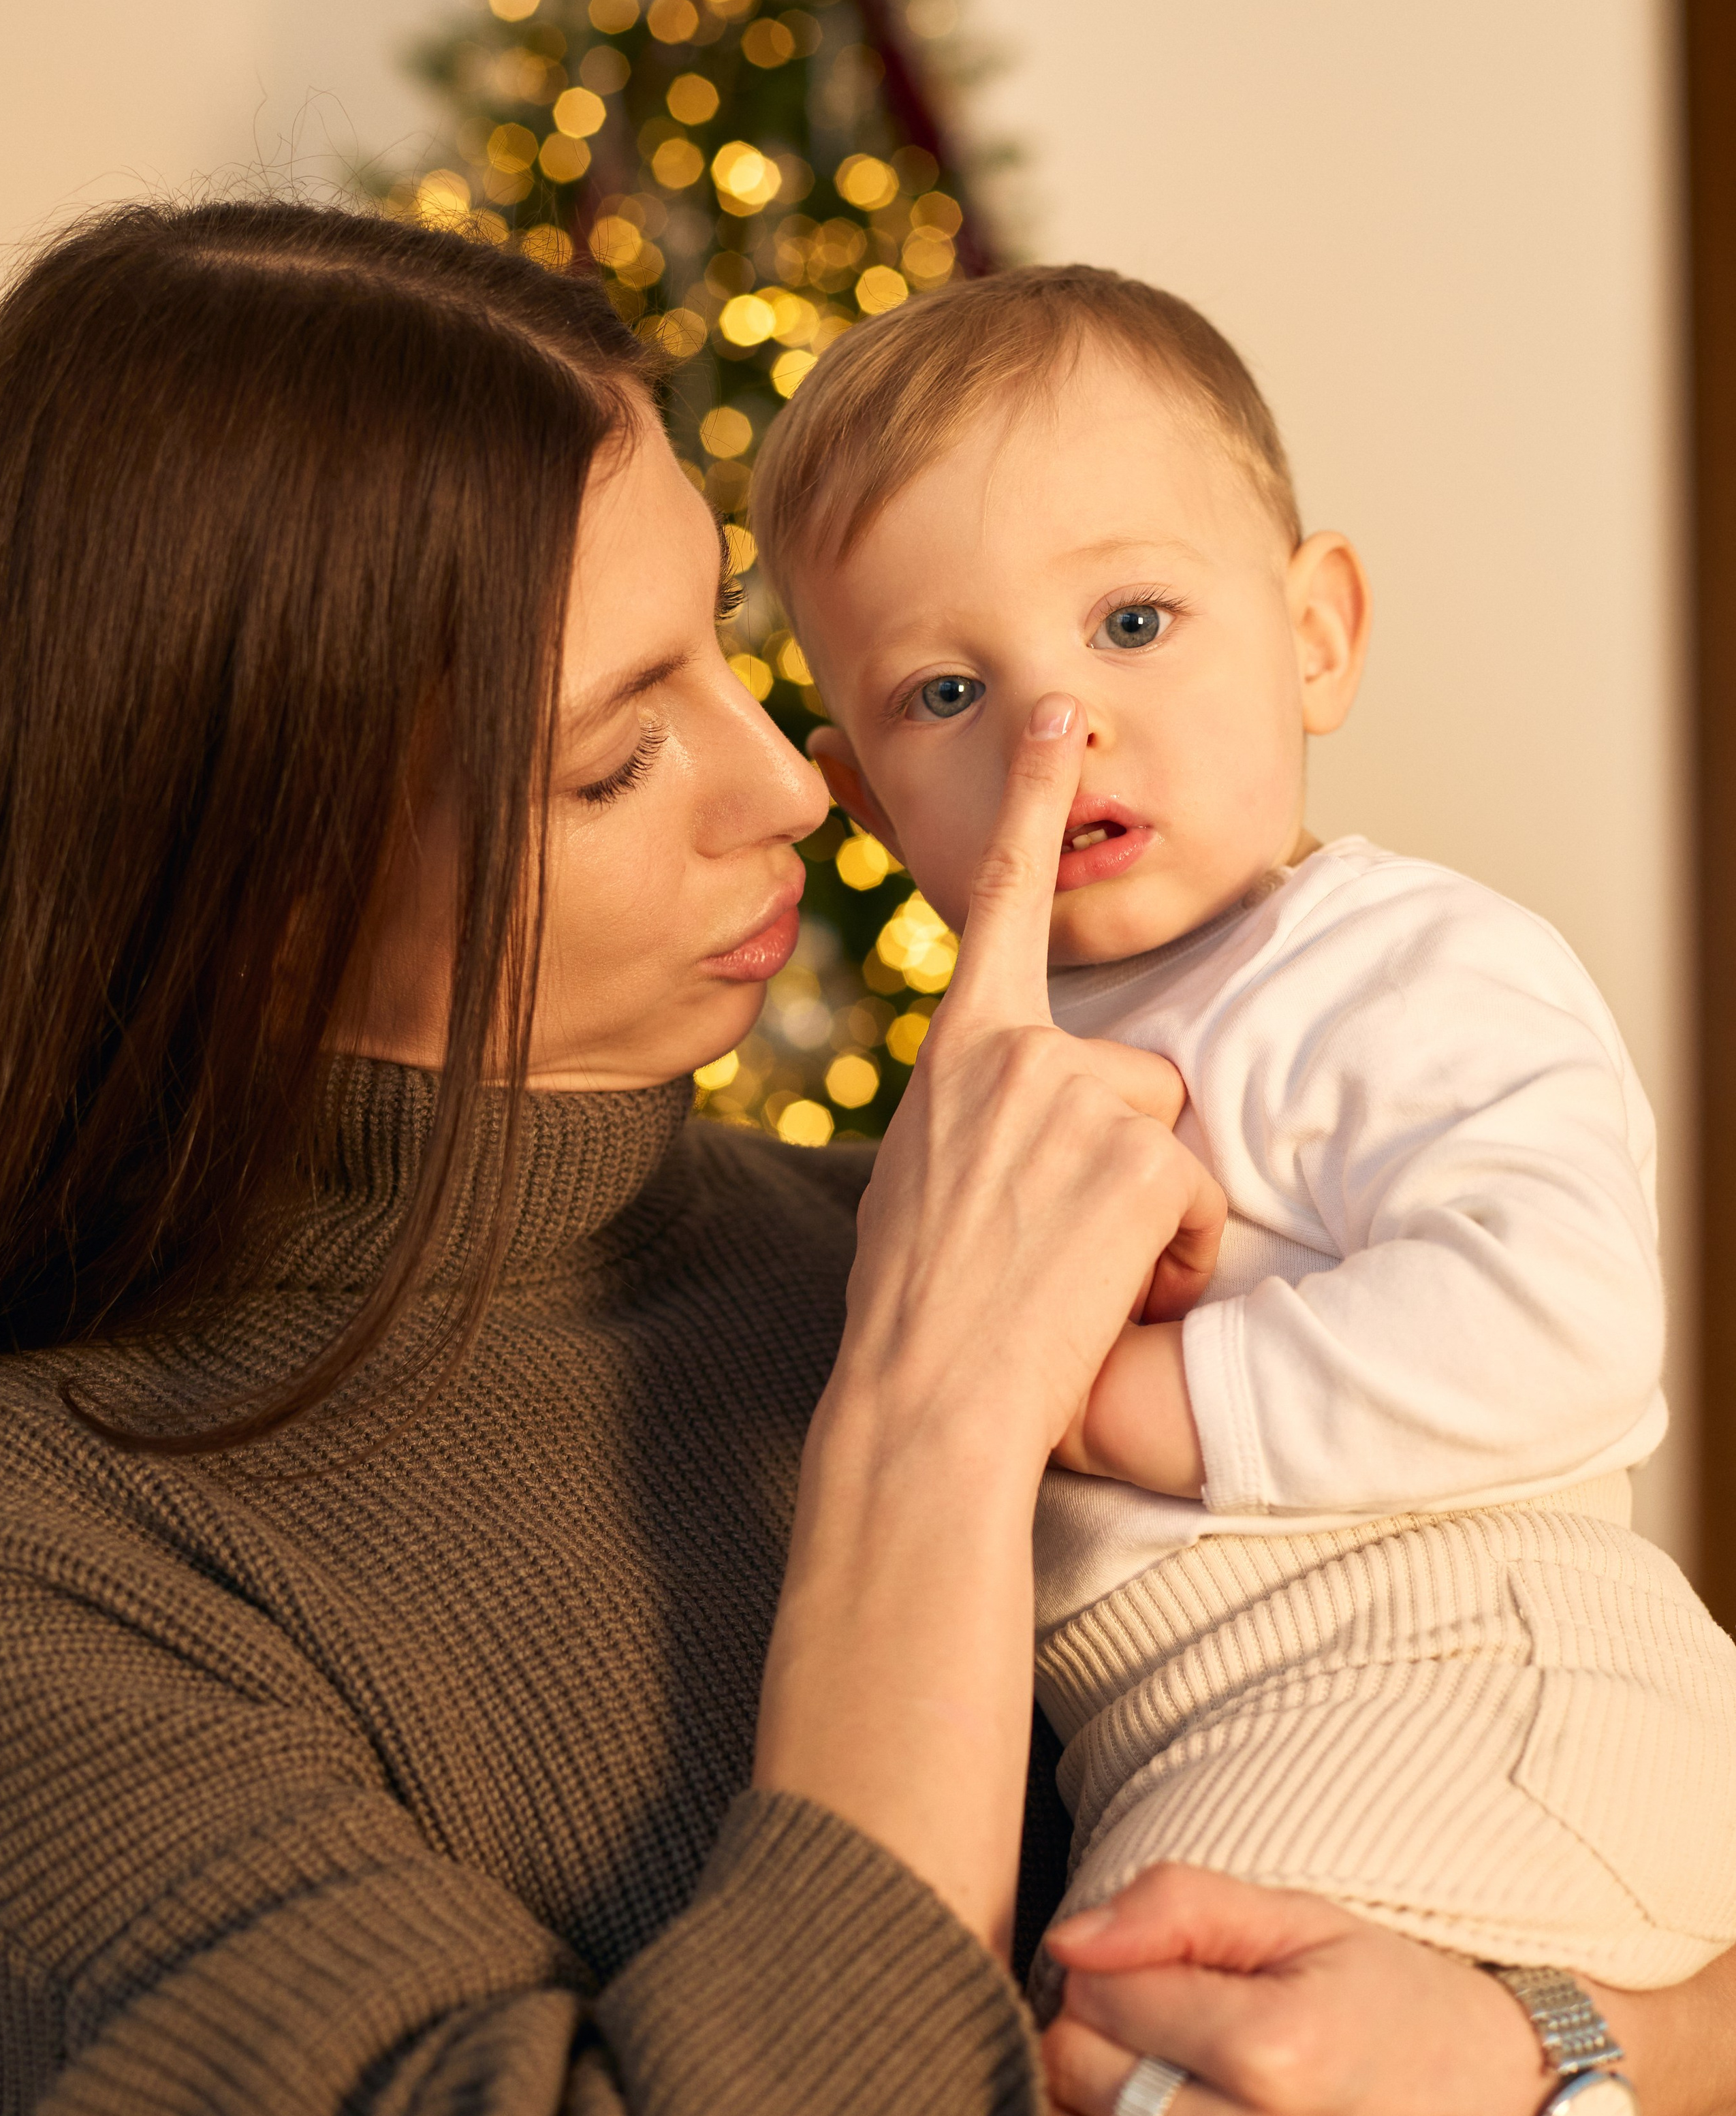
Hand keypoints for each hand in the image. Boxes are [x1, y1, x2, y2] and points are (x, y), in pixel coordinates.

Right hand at [820, 699, 1224, 1476]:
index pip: (1006, 899)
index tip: (1061, 713)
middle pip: (1135, 1075)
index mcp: (962, 1048)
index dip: (1035, 798)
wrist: (925, 1402)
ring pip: (1169, 1138)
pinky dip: (1169, 1259)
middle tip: (1042, 1245)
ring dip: (1145, 1215)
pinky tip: (1103, 1296)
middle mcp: (1021, 1052)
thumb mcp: (923, 1169)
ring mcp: (1083, 1099)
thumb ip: (982, 1106)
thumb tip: (1031, 1107)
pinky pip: (1197, 1203)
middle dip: (1119, 1161)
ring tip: (1066, 1274)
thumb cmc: (918, 1303)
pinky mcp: (1144, 1157)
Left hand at [1040, 1863, 1547, 2115]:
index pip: (1102, 1998)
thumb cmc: (1394, 2005)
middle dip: (1078, 2039)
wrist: (1509, 2115)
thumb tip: (1071, 1943)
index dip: (1100, 1971)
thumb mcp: (1301, 1919)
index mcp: (1279, 2047)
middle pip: (1082, 2084)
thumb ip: (1180, 1904)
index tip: (1135, 1973)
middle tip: (1123, 2030)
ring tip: (1110, 2103)